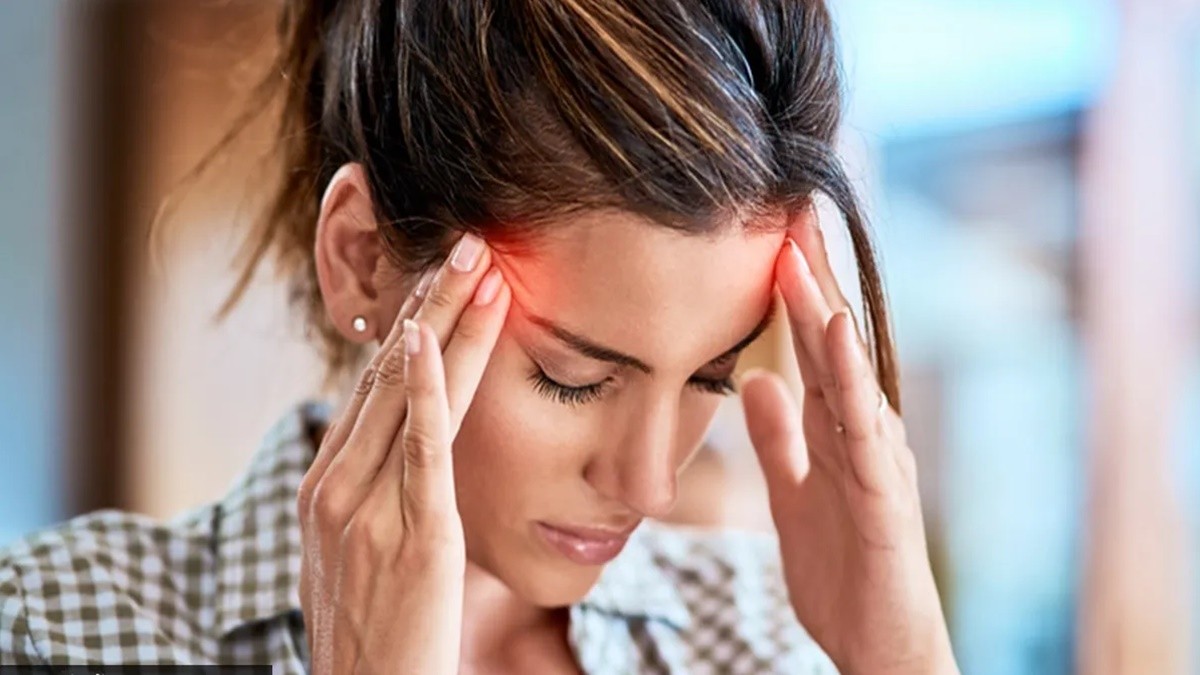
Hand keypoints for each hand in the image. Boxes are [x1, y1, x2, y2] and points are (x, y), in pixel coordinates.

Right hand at [296, 234, 509, 674]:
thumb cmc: (376, 633)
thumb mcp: (361, 554)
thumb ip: (378, 496)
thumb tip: (407, 451)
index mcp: (326, 486)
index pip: (373, 387)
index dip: (411, 325)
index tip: (444, 278)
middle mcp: (336, 486)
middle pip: (388, 373)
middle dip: (431, 303)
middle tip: (468, 243)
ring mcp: (366, 509)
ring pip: (407, 394)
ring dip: (445, 323)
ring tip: (480, 265)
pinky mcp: (412, 536)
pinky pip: (418, 449)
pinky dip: (427, 390)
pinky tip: (434, 340)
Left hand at [740, 215, 957, 674]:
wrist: (880, 645)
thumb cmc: (845, 569)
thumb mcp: (795, 493)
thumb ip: (778, 439)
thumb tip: (753, 380)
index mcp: (839, 429)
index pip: (811, 347)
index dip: (791, 293)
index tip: (766, 235)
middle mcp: (864, 432)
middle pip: (833, 344)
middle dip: (810, 278)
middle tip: (786, 210)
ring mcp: (879, 461)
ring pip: (849, 373)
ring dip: (826, 312)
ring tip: (801, 255)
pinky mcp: (885, 497)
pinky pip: (865, 430)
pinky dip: (851, 380)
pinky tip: (836, 336)